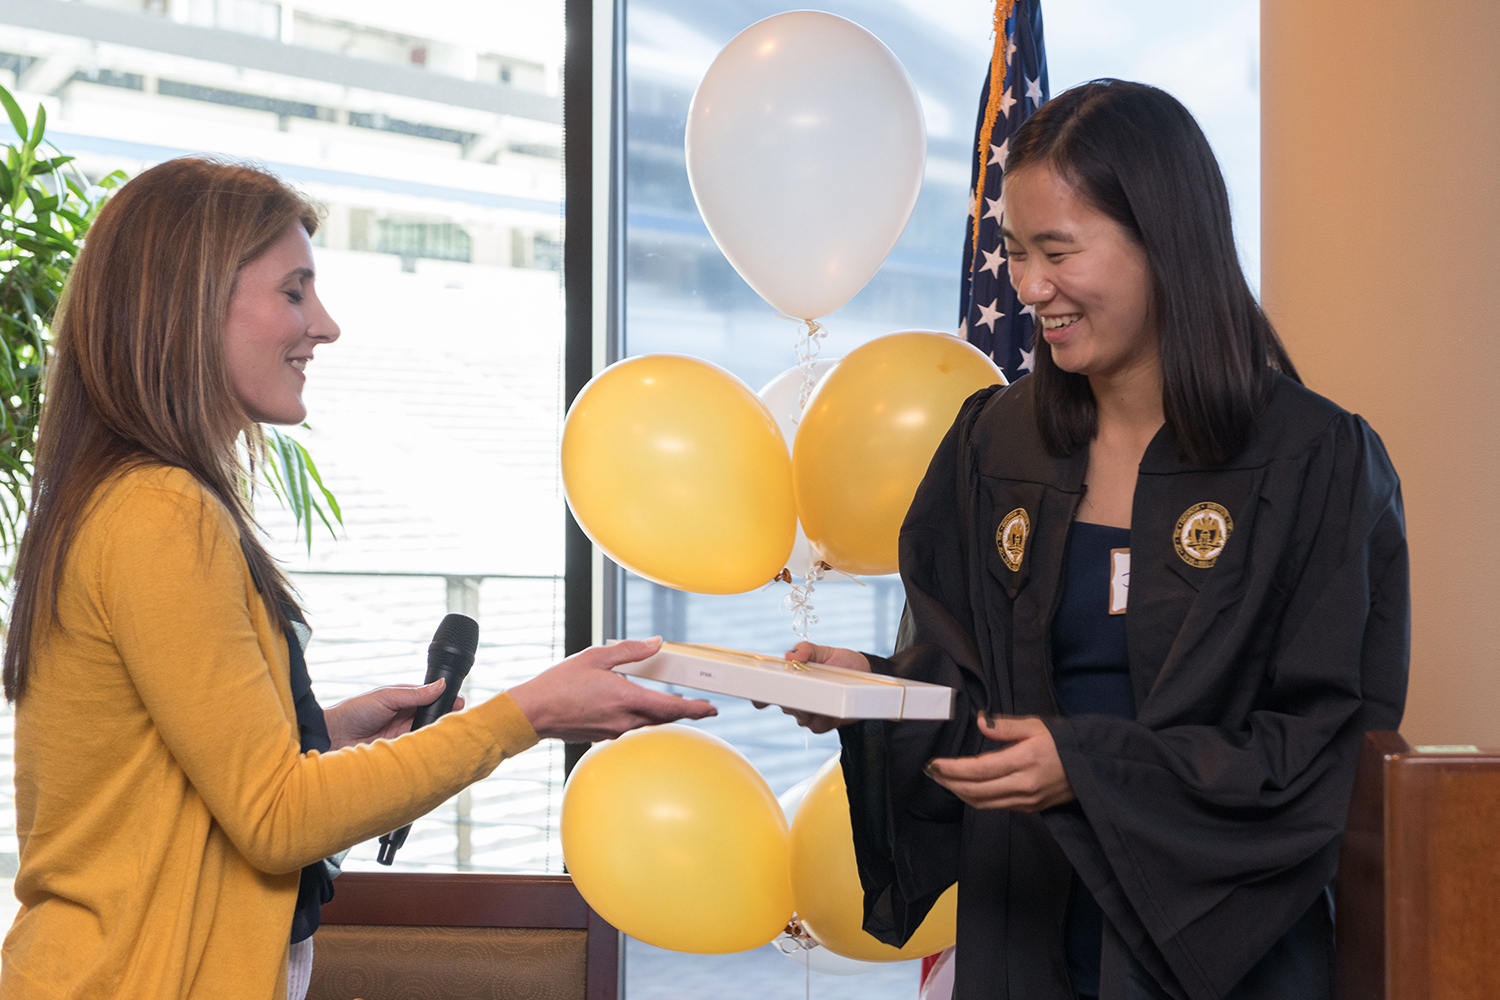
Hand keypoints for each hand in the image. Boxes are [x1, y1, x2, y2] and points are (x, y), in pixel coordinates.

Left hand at [324, 679, 464, 749]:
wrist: (332, 737)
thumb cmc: (354, 712)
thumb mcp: (386, 697)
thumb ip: (414, 694)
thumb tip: (440, 685)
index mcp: (405, 702)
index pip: (432, 701)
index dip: (447, 703)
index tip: (460, 704)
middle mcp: (406, 720)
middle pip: (433, 720)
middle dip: (445, 721)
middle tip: (457, 722)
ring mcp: (403, 738)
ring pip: (427, 738)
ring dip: (435, 737)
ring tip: (447, 738)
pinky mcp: (399, 755)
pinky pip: (417, 753)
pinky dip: (425, 752)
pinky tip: (432, 752)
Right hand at [507, 637, 716, 741]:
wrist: (533, 713)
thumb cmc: (559, 684)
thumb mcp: (596, 657)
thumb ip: (630, 651)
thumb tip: (655, 643)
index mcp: (626, 698)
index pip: (671, 707)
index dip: (695, 709)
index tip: (712, 708)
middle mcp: (624, 720)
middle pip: (664, 718)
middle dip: (686, 713)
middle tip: (703, 708)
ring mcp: (614, 731)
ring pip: (648, 724)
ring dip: (663, 715)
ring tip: (676, 706)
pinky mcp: (603, 736)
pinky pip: (631, 727)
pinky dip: (642, 719)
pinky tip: (639, 710)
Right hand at [753, 641, 871, 733]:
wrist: (867, 674)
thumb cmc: (842, 660)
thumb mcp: (824, 651)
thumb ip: (806, 650)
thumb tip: (789, 654)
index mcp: (792, 679)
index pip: (769, 691)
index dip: (760, 697)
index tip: (758, 701)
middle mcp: (798, 697)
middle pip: (785, 706)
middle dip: (792, 702)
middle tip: (803, 691)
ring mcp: (810, 711)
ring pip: (800, 718)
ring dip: (808, 711)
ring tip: (821, 699)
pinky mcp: (824, 723)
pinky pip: (816, 728)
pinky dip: (823, 720)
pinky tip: (832, 712)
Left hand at [925, 715, 1074, 811]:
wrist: (1093, 769)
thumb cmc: (1063, 743)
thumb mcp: (1036, 726)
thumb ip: (1005, 726)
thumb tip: (980, 721)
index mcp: (1025, 760)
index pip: (979, 769)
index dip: (953, 769)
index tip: (934, 763)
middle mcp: (1024, 785)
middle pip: (975, 791)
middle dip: (949, 782)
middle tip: (931, 772)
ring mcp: (1026, 801)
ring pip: (982, 803)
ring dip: (959, 793)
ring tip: (943, 780)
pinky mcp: (1029, 809)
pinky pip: (995, 806)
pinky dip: (975, 798)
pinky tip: (965, 787)